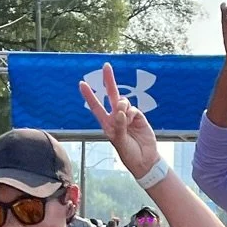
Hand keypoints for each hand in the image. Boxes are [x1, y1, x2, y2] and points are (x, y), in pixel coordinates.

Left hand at [78, 62, 161, 179]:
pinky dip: (132, 113)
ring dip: (123, 106)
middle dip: (109, 80)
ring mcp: (128, 116)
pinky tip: (134, 121)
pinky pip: (133, 108)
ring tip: (126, 119)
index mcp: (107, 124)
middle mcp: (116, 117)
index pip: (96, 107)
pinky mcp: (139, 116)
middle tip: (106, 66)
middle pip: (111, 95)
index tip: (82, 83)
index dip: (89, 95)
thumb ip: (119, 125)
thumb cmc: (129, 153)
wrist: (145, 160)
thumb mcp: (119, 142)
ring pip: (123, 101)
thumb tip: (121, 110)